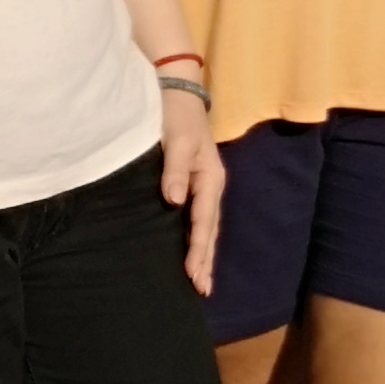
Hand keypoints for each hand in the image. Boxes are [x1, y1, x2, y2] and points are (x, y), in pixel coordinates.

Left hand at [159, 87, 223, 294]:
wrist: (176, 93)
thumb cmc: (177, 115)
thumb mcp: (178, 138)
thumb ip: (175, 169)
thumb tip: (174, 201)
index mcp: (210, 178)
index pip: (204, 221)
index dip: (198, 248)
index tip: (192, 273)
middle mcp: (210, 187)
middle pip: (209, 230)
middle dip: (205, 260)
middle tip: (201, 290)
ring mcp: (202, 187)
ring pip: (204, 227)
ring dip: (202, 254)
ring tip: (200, 282)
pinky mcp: (191, 185)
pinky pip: (195, 219)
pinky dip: (195, 239)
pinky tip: (190, 254)